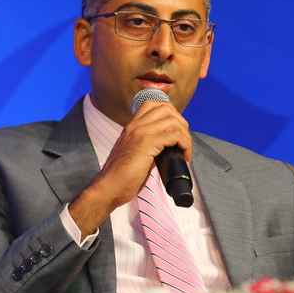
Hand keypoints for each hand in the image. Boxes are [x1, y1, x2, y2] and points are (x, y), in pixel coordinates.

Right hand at [70, 102, 191, 234]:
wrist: (109, 188)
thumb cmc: (122, 178)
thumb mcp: (134, 154)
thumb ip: (148, 146)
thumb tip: (168, 147)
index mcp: (132, 126)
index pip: (154, 104)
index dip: (171, 114)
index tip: (176, 132)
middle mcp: (136, 125)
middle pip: (167, 108)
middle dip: (181, 124)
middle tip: (183, 142)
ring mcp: (141, 132)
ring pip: (173, 120)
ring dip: (185, 136)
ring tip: (185, 151)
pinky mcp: (147, 143)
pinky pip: (175, 134)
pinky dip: (184, 145)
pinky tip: (183, 156)